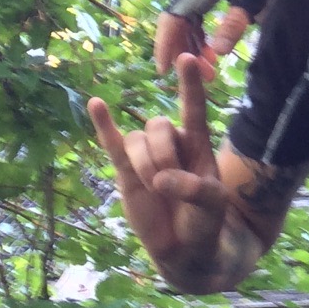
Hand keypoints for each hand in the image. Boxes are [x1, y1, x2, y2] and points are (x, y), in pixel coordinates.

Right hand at [87, 57, 227, 280]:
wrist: (185, 250)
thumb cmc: (205, 221)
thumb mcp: (213, 206)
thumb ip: (193, 189)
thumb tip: (160, 180)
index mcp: (198, 145)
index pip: (193, 108)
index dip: (190, 84)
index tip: (187, 57)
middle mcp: (171, 144)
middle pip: (158, 125)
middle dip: (163, 154)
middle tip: (169, 184)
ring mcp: (147, 157)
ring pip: (137, 139)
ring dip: (144, 163)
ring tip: (155, 188)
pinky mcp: (126, 173)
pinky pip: (113, 144)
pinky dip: (103, 125)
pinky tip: (95, 103)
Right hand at [154, 3, 251, 80]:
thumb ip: (233, 25)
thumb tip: (218, 54)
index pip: (170, 21)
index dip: (165, 47)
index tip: (163, 72)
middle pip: (176, 24)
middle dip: (184, 52)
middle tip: (200, 76)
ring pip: (186, 23)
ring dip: (194, 45)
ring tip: (210, 69)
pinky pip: (195, 16)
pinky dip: (200, 34)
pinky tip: (212, 52)